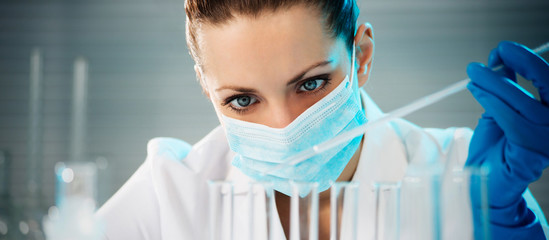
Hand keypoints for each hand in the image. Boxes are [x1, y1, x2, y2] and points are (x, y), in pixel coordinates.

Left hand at [466, 41, 548, 237]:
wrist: (484, 181)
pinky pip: (512, 121)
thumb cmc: (495, 145)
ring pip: (524, 102)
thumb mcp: (500, 109)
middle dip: (524, 63)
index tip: (503, 49)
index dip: (528, 61)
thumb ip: (505, 87)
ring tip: (473, 73)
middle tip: (497, 52)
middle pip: (548, 85)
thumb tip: (500, 59)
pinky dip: (492, 102)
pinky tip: (477, 90)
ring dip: (495, 82)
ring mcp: (548, 140)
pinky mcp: (532, 153)